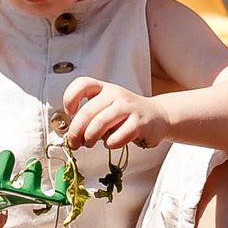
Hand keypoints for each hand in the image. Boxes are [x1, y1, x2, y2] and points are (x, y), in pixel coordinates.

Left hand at [59, 78, 174, 149]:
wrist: (157, 117)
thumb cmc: (126, 115)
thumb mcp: (106, 109)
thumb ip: (88, 119)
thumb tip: (70, 136)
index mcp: (105, 88)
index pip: (82, 84)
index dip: (70, 97)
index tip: (70, 112)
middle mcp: (116, 94)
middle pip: (87, 111)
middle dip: (76, 131)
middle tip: (74, 142)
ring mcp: (128, 107)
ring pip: (100, 123)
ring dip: (89, 138)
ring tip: (89, 143)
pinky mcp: (139, 123)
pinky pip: (117, 136)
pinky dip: (109, 144)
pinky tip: (110, 143)